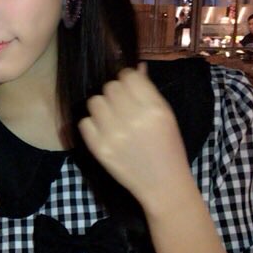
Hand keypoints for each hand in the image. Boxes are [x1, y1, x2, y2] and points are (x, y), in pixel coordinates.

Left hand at [78, 65, 192, 212]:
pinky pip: (84, 122)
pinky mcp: (99, 148)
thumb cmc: (168, 148)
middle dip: (114, 93)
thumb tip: (136, 68)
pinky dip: (92, 125)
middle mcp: (133, 118)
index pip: (128, 76)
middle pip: (110, 87)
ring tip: (112, 119)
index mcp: (154, 108)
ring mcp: (114, 134)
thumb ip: (149, 91)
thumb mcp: (166, 116)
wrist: (163, 184)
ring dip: (101, 107)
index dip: (127, 79)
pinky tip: (104, 132)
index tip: (129, 88)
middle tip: (121, 106)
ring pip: (94, 101)